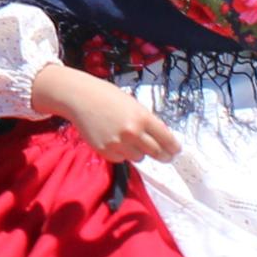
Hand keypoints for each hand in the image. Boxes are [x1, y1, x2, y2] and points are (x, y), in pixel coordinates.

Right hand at [41, 66, 178, 164]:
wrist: (80, 98)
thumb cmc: (107, 97)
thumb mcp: (133, 105)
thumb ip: (147, 121)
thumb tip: (161, 138)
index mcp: (142, 117)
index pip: (166, 139)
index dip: (173, 148)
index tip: (176, 151)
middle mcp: (132, 132)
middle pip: (156, 153)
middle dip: (163, 156)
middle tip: (166, 157)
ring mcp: (118, 143)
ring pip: (139, 157)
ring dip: (139, 152)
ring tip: (130, 140)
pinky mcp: (105, 151)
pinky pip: (122, 158)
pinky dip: (122, 153)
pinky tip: (115, 140)